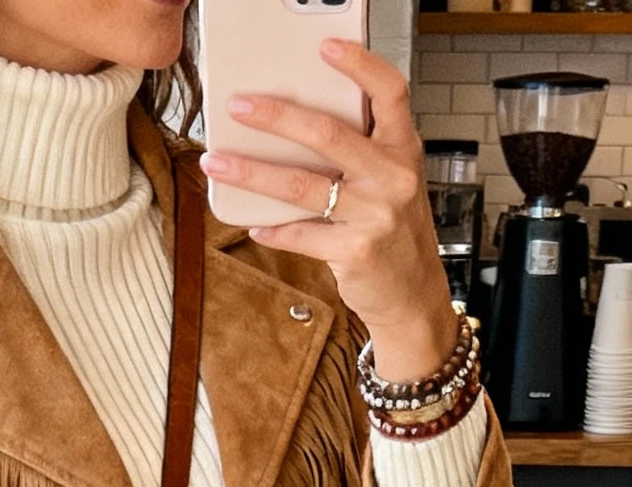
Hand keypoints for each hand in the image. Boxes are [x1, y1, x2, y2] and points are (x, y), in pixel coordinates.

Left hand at [199, 40, 457, 385]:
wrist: (414, 294)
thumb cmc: (396, 230)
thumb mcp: (393, 180)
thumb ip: (360, 151)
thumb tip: (295, 123)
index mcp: (403, 149)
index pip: (390, 92)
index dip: (359, 65)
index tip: (325, 46)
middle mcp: (392, 178)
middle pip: (328, 134)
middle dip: (276, 116)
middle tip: (238, 106)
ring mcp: (375, 216)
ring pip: (301, 186)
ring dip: (251, 173)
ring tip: (217, 162)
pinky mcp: (355, 252)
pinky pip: (300, 234)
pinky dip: (272, 230)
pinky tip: (253, 224)